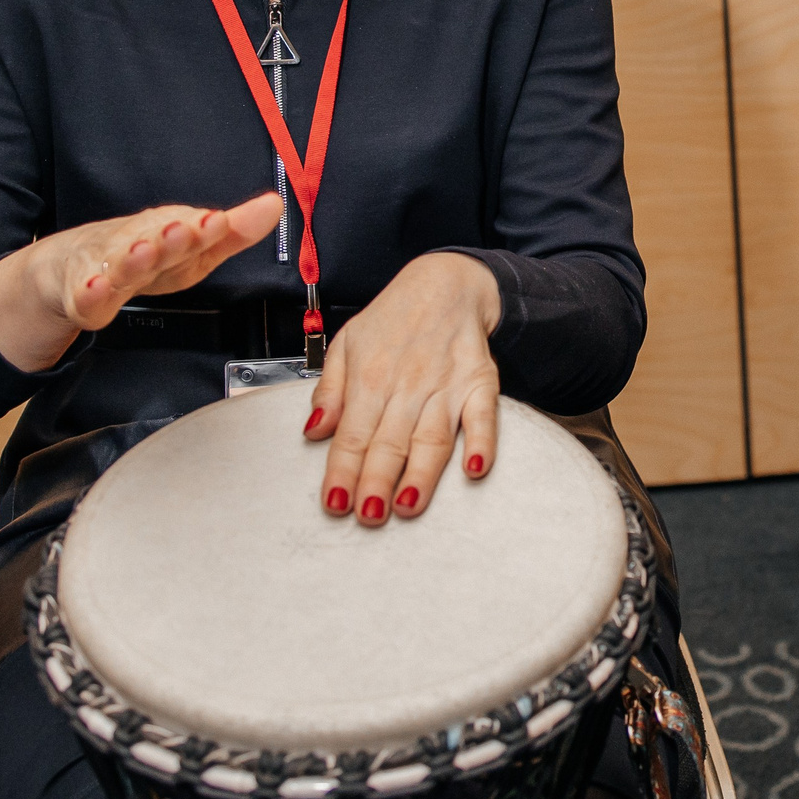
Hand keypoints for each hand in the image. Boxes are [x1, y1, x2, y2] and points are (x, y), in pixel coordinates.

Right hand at [0, 194, 282, 372]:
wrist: (63, 268)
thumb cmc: (137, 254)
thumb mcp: (189, 247)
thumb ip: (232, 232)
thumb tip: (274, 204)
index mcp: (168, 238)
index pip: (191, 232)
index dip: (205, 229)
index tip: (218, 220)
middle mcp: (137, 247)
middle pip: (157, 243)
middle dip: (173, 237)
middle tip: (189, 228)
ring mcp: (106, 269)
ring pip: (121, 265)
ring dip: (133, 257)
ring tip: (145, 250)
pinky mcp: (79, 296)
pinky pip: (83, 298)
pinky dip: (88, 292)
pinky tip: (95, 288)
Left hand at [302, 253, 501, 525]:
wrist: (446, 283)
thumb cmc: (393, 318)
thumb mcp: (347, 343)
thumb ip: (329, 391)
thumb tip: (315, 431)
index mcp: (370, 376)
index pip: (352, 434)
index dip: (342, 471)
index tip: (335, 503)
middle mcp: (408, 384)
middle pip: (390, 442)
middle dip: (377, 482)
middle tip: (368, 515)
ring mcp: (446, 385)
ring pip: (432, 438)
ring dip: (421, 475)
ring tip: (407, 507)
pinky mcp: (479, 383)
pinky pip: (483, 417)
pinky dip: (482, 443)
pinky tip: (474, 469)